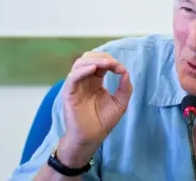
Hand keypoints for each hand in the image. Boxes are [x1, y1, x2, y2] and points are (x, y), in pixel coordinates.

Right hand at [57, 51, 132, 165]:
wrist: (91, 138)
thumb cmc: (103, 122)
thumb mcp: (120, 103)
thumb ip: (125, 88)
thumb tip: (126, 72)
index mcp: (95, 80)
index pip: (101, 63)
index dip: (112, 62)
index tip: (121, 70)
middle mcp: (84, 80)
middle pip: (89, 58)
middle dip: (103, 58)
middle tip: (114, 65)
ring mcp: (76, 85)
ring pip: (80, 64)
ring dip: (94, 60)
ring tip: (107, 64)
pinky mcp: (69, 92)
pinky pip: (73, 77)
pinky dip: (82, 70)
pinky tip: (93, 69)